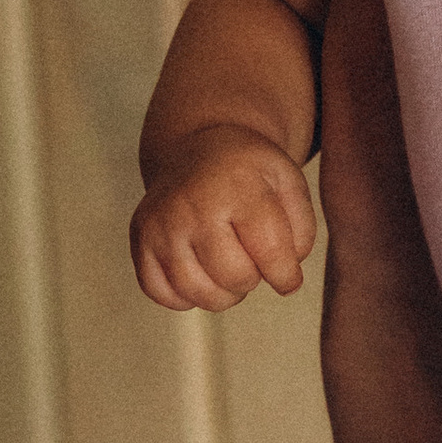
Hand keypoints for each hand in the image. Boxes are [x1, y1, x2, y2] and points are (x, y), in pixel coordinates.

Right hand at [132, 124, 317, 310]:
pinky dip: (186, 295)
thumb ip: (302, 232)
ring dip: (223, 292)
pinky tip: (200, 270)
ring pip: (200, 295)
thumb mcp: (289, 183)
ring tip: (228, 265)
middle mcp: (192, 204)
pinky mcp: (139, 240)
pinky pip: (164, 295)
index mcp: (236, 185)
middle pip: (236, 279)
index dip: (286, 276)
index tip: (287, 275)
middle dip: (253, 277)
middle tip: (251, 257)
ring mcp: (160, 224)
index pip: (270, 255)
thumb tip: (285, 280)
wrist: (196, 147)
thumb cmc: (248, 172)